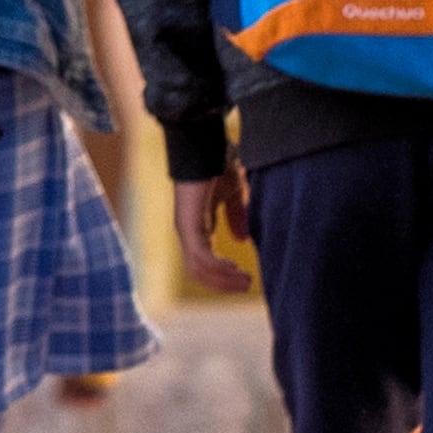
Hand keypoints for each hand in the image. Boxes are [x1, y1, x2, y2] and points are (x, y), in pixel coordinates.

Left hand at [171, 169, 254, 294]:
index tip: (245, 277)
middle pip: (199, 271)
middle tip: (246, 286)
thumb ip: (236, 215)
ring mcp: (186, 229)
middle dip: (223, 282)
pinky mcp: (188, 225)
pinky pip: (199, 257)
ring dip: (222, 279)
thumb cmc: (218, 164)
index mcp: (198, 226)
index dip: (222, 274)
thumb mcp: (233, 194)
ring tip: (244, 281)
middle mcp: (189, 231)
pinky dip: (216, 267)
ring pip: (198, 269)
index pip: (204, 261)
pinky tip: (234, 269)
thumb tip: (241, 239)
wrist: (207, 146)